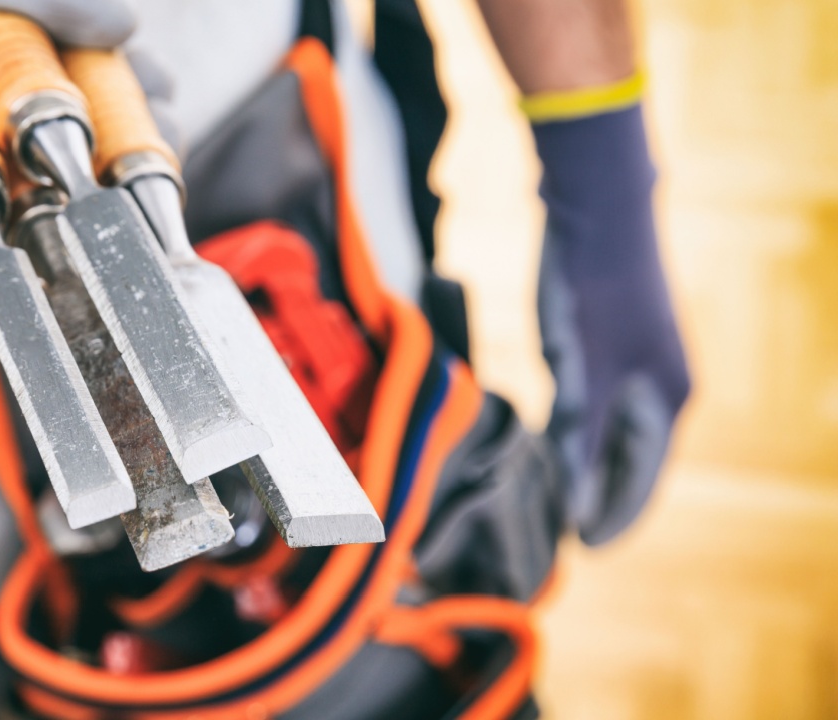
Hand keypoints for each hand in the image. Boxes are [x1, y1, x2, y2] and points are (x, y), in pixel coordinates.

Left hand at [534, 106, 690, 543]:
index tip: (581, 552)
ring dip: (584, 466)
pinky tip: (550, 443)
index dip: (611, 518)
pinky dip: (576, 431)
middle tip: (557, 535)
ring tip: (548, 499)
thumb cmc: (592, 290)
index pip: (640, 482)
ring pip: (611, 435)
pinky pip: (597, 406)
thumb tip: (574, 511)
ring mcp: (638, 364)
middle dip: (597, 498)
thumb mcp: (581, 372)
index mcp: (666, 402)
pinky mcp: (612, 343)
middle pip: (629, 463)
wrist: (596, 207)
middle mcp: (661, 388)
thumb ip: (578, 442)